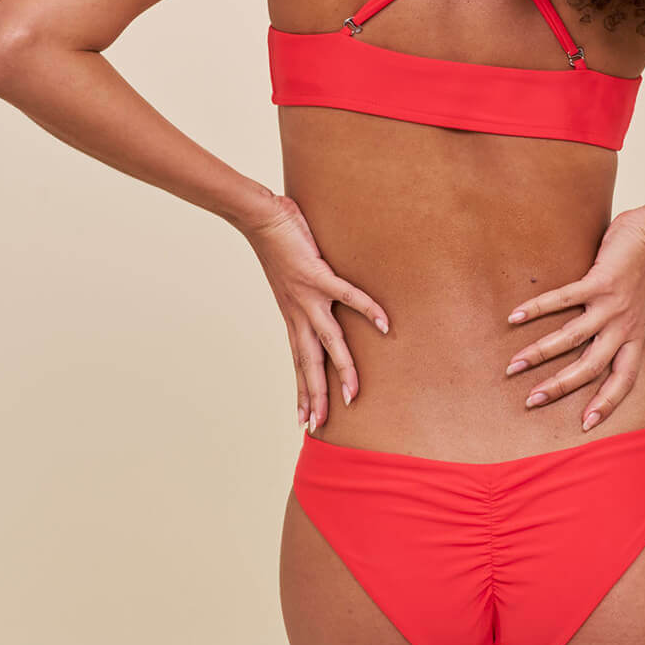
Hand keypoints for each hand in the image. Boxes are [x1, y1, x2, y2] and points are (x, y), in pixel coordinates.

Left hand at [243, 195, 388, 431]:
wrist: (259, 218)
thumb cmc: (277, 242)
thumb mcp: (290, 276)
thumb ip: (305, 288)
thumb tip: (319, 288)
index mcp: (292, 316)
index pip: (299, 362)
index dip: (302, 391)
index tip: (304, 419)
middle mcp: (297, 313)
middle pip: (309, 364)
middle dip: (316, 396)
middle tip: (321, 425)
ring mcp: (306, 297)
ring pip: (327, 342)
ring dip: (341, 369)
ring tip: (352, 394)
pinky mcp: (316, 275)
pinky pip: (347, 296)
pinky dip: (367, 309)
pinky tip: (385, 324)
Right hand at [504, 207, 644, 430]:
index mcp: (634, 338)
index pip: (623, 380)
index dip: (607, 403)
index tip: (586, 425)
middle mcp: (622, 326)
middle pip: (592, 367)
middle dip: (560, 386)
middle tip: (531, 401)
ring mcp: (610, 305)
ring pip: (573, 338)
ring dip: (541, 353)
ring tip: (515, 365)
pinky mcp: (597, 282)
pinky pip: (563, 299)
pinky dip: (538, 308)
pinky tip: (514, 317)